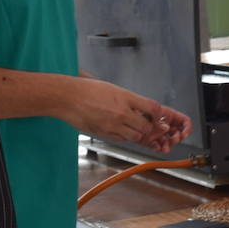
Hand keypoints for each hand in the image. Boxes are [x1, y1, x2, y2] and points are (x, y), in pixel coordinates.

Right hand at [71, 78, 191, 153]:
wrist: (67, 98)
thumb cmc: (86, 90)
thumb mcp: (112, 88)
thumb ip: (127, 99)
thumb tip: (140, 106)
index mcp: (125, 97)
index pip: (152, 107)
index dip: (159, 115)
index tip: (160, 116)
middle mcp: (121, 112)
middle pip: (146, 126)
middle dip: (151, 129)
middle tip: (151, 127)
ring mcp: (113, 124)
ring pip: (136, 136)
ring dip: (139, 135)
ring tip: (136, 129)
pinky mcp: (104, 133)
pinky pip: (122, 139)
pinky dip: (126, 137)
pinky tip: (123, 131)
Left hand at [137, 101, 193, 153]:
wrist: (128, 116)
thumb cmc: (140, 108)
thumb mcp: (153, 110)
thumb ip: (161, 118)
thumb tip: (166, 127)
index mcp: (169, 116)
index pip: (184, 121)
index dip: (187, 128)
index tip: (185, 133)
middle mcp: (165, 125)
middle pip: (178, 134)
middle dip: (177, 138)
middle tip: (174, 139)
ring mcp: (158, 134)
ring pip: (168, 142)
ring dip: (169, 146)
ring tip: (166, 148)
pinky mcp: (150, 141)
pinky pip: (158, 147)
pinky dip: (158, 149)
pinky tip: (157, 147)